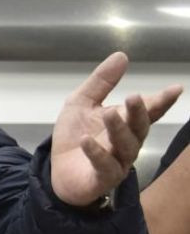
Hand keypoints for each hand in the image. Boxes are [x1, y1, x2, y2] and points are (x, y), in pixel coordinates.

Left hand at [51, 52, 182, 206]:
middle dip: (139, 113)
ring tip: (109, 113)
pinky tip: (87, 141)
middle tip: (134, 97)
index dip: (162, 101)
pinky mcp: (102, 177)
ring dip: (118, 129)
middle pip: (139, 128)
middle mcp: (127, 142)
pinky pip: (103, 165)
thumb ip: (102, 82)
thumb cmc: (76, 134)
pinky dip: (96, 153)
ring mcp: (117, 161)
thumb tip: (122, 56)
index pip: (148, 111)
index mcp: (125, 123)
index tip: (176, 89)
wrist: (58, 170)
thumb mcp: (82, 102)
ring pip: (125, 146)